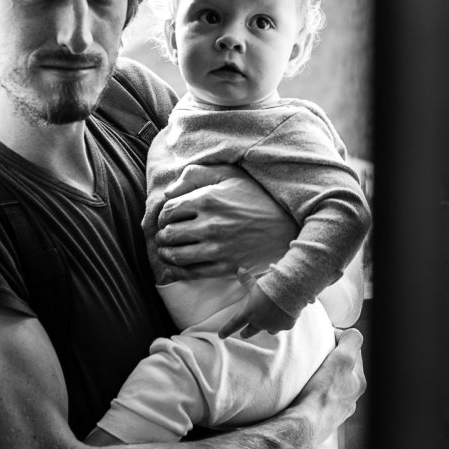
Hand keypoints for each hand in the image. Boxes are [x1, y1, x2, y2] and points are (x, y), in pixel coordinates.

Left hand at [154, 164, 295, 280]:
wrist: (286, 226)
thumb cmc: (256, 198)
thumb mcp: (230, 176)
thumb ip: (196, 175)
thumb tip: (168, 192)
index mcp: (207, 199)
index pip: (168, 210)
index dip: (162, 215)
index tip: (166, 218)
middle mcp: (209, 225)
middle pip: (168, 234)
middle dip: (161, 235)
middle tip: (164, 235)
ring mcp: (216, 248)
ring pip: (175, 255)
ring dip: (166, 253)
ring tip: (167, 250)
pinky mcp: (224, 266)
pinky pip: (191, 273)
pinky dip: (177, 271)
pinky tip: (176, 266)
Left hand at [218, 283, 296, 338]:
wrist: (290, 291)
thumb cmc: (270, 287)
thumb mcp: (256, 283)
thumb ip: (246, 280)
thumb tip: (239, 269)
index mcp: (249, 313)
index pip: (234, 324)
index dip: (226, 330)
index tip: (221, 335)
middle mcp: (260, 322)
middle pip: (250, 331)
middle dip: (246, 333)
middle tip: (243, 334)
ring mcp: (273, 325)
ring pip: (268, 330)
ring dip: (267, 327)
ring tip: (268, 324)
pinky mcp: (286, 325)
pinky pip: (282, 325)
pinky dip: (283, 321)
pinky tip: (285, 315)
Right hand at [286, 328, 365, 445]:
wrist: (301, 428)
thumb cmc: (322, 394)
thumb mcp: (342, 359)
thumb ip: (351, 341)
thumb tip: (351, 334)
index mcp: (359, 383)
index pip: (354, 351)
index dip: (339, 340)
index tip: (324, 339)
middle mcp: (350, 398)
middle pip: (342, 368)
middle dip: (329, 359)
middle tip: (314, 355)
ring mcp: (335, 410)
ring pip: (329, 384)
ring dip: (320, 376)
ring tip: (306, 373)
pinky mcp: (319, 419)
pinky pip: (317, 399)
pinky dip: (311, 392)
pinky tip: (301, 392)